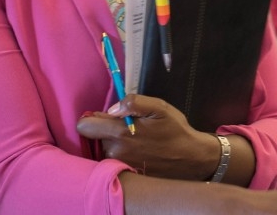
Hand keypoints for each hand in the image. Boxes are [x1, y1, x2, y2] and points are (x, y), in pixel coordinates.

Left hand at [77, 94, 215, 179]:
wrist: (191, 158)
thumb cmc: (175, 130)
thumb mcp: (159, 107)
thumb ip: (132, 103)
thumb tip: (112, 109)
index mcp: (119, 134)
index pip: (84, 126)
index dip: (93, 118)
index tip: (107, 117)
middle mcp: (115, 152)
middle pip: (96, 136)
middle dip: (108, 129)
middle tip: (130, 127)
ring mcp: (120, 165)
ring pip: (106, 148)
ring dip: (116, 142)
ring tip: (138, 139)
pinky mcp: (127, 173)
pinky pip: (116, 159)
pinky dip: (124, 153)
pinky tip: (140, 151)